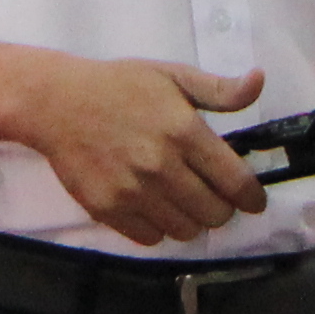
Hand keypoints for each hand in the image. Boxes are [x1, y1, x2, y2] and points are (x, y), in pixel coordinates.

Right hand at [9, 55, 269, 245]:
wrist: (56, 103)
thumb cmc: (118, 86)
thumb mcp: (172, 76)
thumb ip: (219, 89)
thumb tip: (258, 81)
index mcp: (184, 131)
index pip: (237, 183)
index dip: (252, 197)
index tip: (251, 199)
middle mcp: (162, 166)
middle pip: (215, 214)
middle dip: (221, 208)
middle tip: (210, 195)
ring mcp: (133, 192)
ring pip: (186, 230)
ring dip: (190, 219)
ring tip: (180, 200)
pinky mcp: (108, 209)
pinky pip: (151, 238)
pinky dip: (158, 228)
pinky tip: (153, 206)